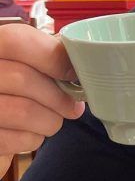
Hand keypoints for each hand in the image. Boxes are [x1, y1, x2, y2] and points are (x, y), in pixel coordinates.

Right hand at [0, 25, 84, 176]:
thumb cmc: (9, 82)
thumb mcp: (18, 58)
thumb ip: (44, 52)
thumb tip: (78, 57)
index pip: (17, 41)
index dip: (52, 57)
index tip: (73, 72)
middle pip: (22, 79)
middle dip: (58, 96)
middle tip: (73, 105)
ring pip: (24, 112)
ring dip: (50, 119)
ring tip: (53, 118)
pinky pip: (17, 139)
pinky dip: (34, 138)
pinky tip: (32, 131)